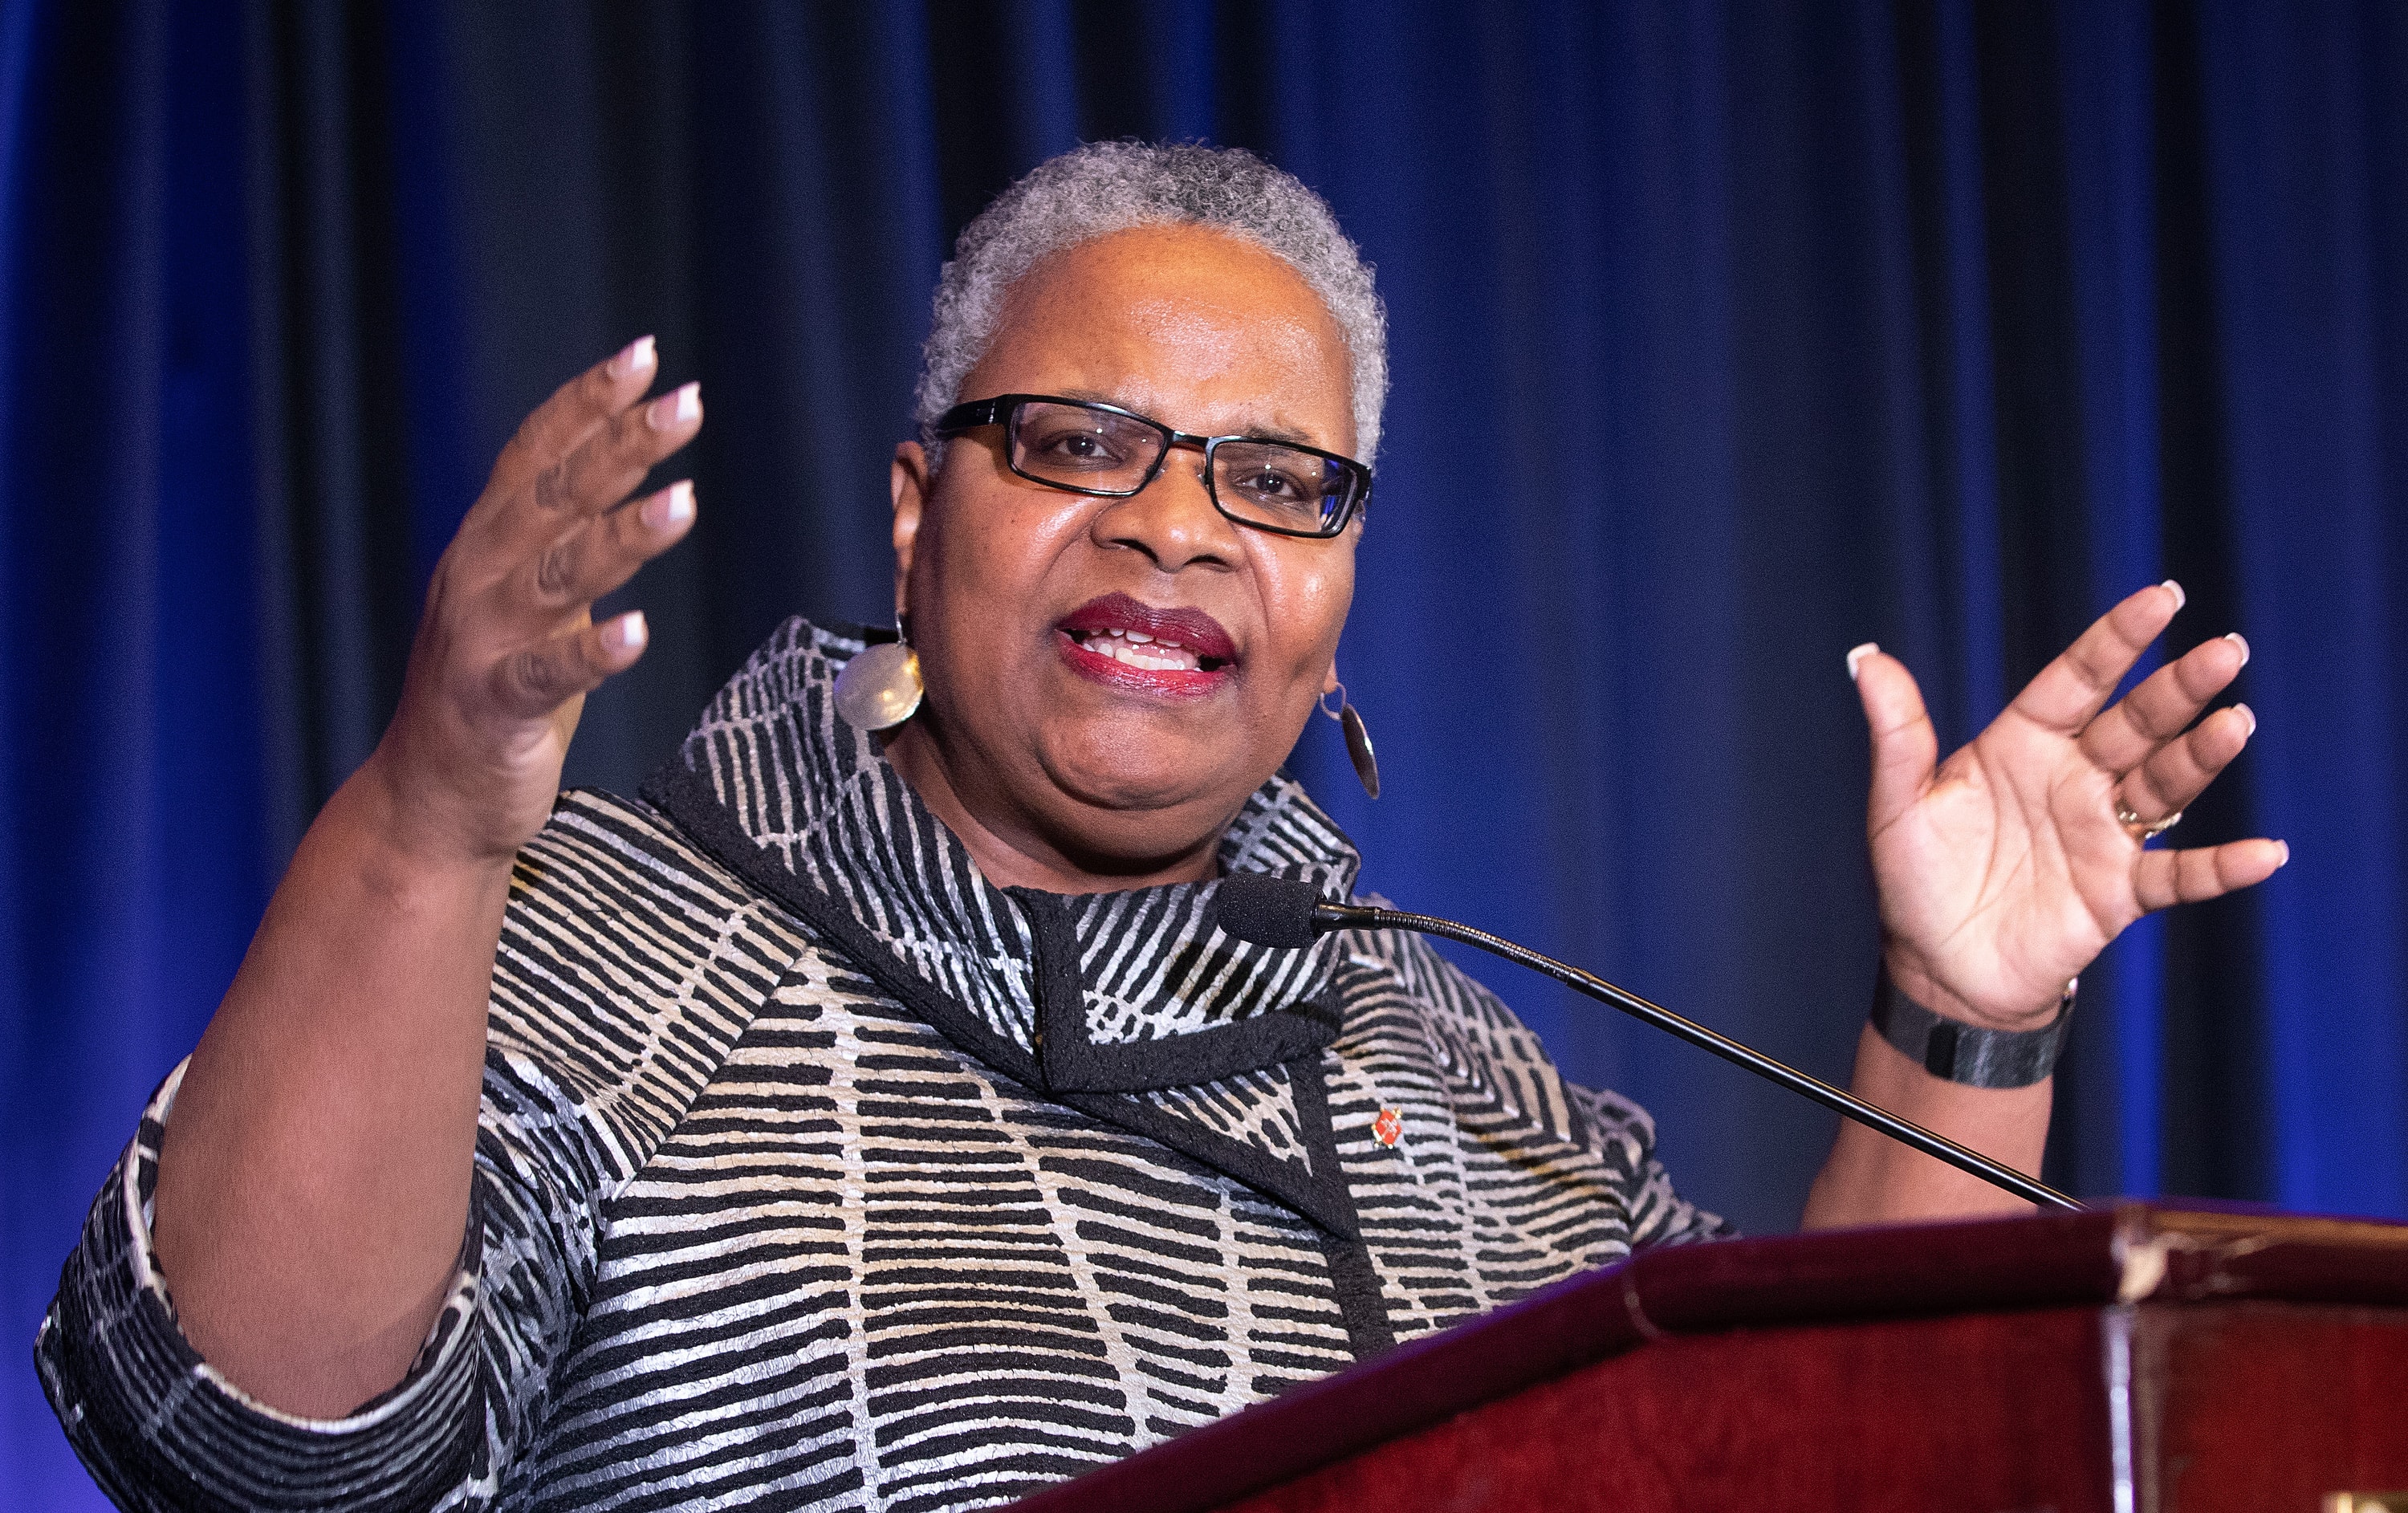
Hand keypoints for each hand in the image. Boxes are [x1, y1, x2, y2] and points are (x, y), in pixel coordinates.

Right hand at [370, 338, 700, 867]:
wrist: (429, 801)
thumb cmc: (495, 696)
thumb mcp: (529, 602)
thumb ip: (563, 539)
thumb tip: (621, 468)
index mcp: (488, 544)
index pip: (537, 455)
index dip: (587, 403)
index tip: (645, 355)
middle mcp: (478, 577)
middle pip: (555, 497)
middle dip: (621, 446)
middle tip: (685, 402)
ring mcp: (482, 641)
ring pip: (558, 575)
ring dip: (622, 536)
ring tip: (684, 502)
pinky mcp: (494, 707)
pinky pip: (546, 675)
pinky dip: (590, 652)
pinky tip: (637, 632)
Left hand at [1853, 582, 2287, 1029]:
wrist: (1935, 970)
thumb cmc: (1914, 881)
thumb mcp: (1898, 806)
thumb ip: (1897, 734)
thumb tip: (1865, 658)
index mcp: (2022, 744)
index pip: (2077, 679)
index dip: (2118, 640)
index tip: (2162, 598)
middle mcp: (2072, 778)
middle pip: (2136, 722)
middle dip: (2179, 689)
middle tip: (2225, 651)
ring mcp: (2102, 833)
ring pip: (2165, 784)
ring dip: (2202, 756)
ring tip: (2236, 724)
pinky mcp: (2119, 892)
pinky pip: (2180, 875)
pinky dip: (2222, 868)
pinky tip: (2266, 853)